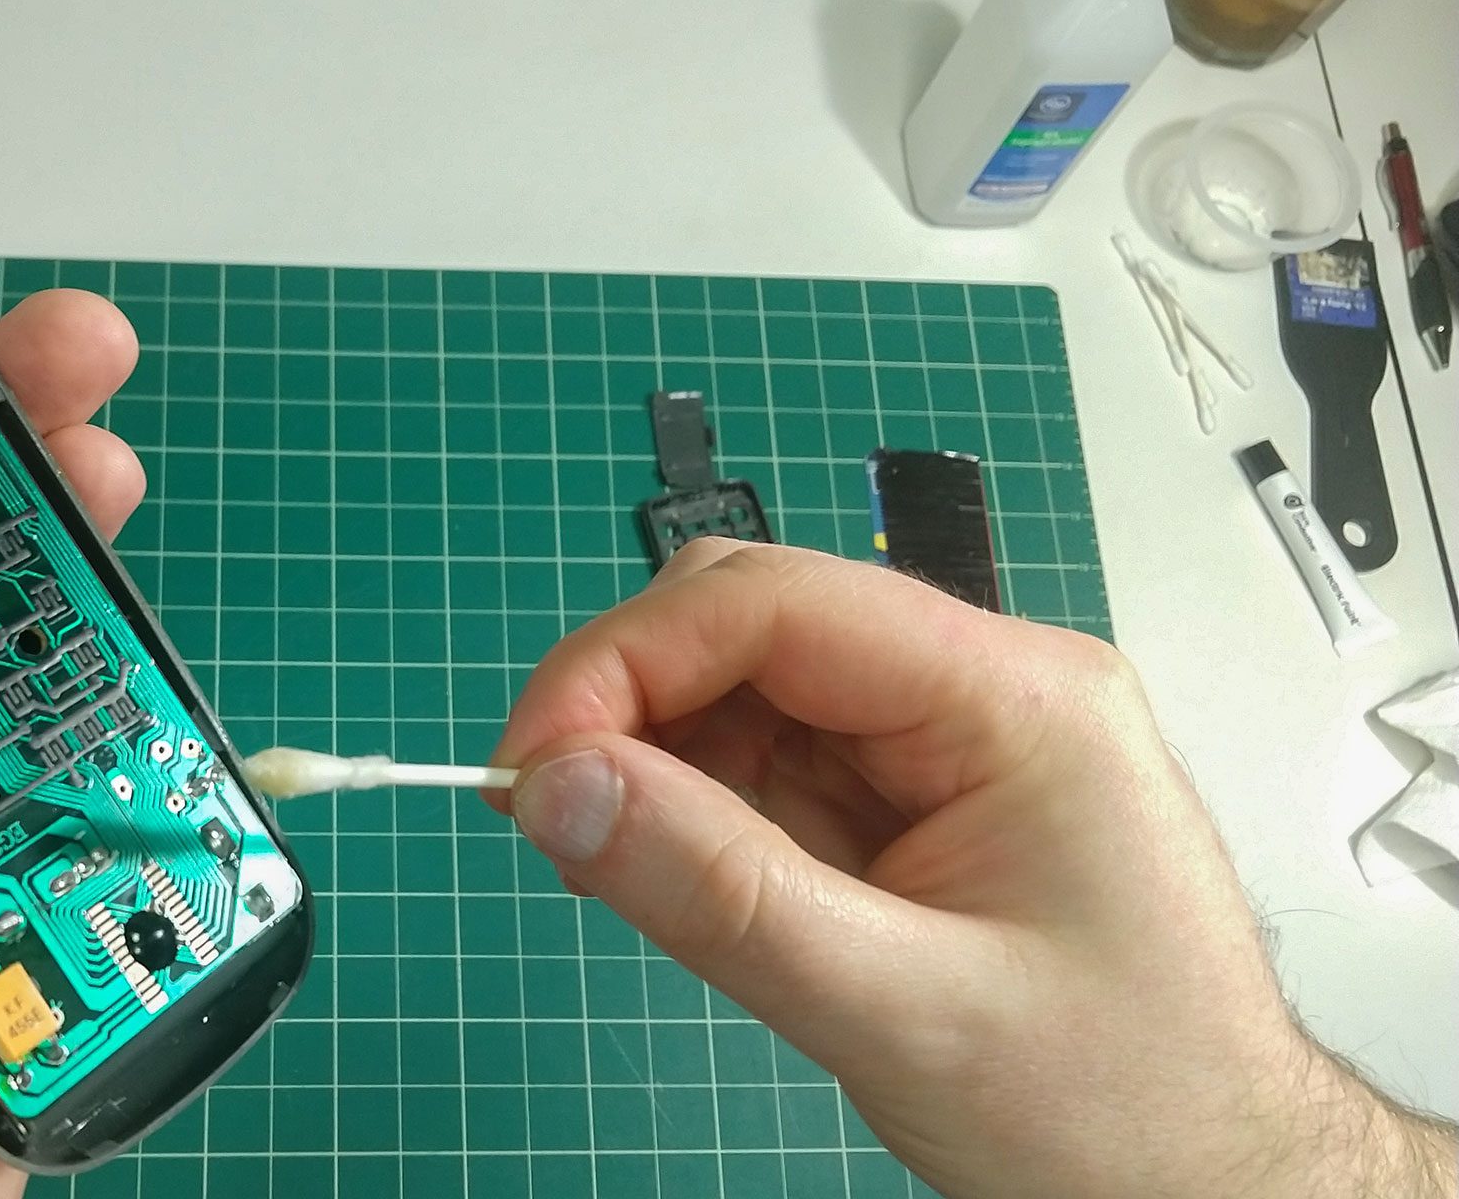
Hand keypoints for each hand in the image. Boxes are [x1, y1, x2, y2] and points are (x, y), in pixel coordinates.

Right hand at [491, 541, 1457, 1198]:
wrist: (1216, 1189)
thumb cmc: (1118, 1110)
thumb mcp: (902, 1011)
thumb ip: (721, 892)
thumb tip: (557, 790)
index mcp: (1015, 699)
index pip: (781, 605)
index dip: (629, 660)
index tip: (531, 761)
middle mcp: (982, 692)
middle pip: (760, 628)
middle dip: (634, 704)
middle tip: (550, 813)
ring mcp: (949, 745)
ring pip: (754, 697)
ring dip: (659, 761)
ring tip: (611, 861)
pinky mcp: (919, 802)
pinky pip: (778, 768)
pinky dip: (701, 811)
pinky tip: (672, 869)